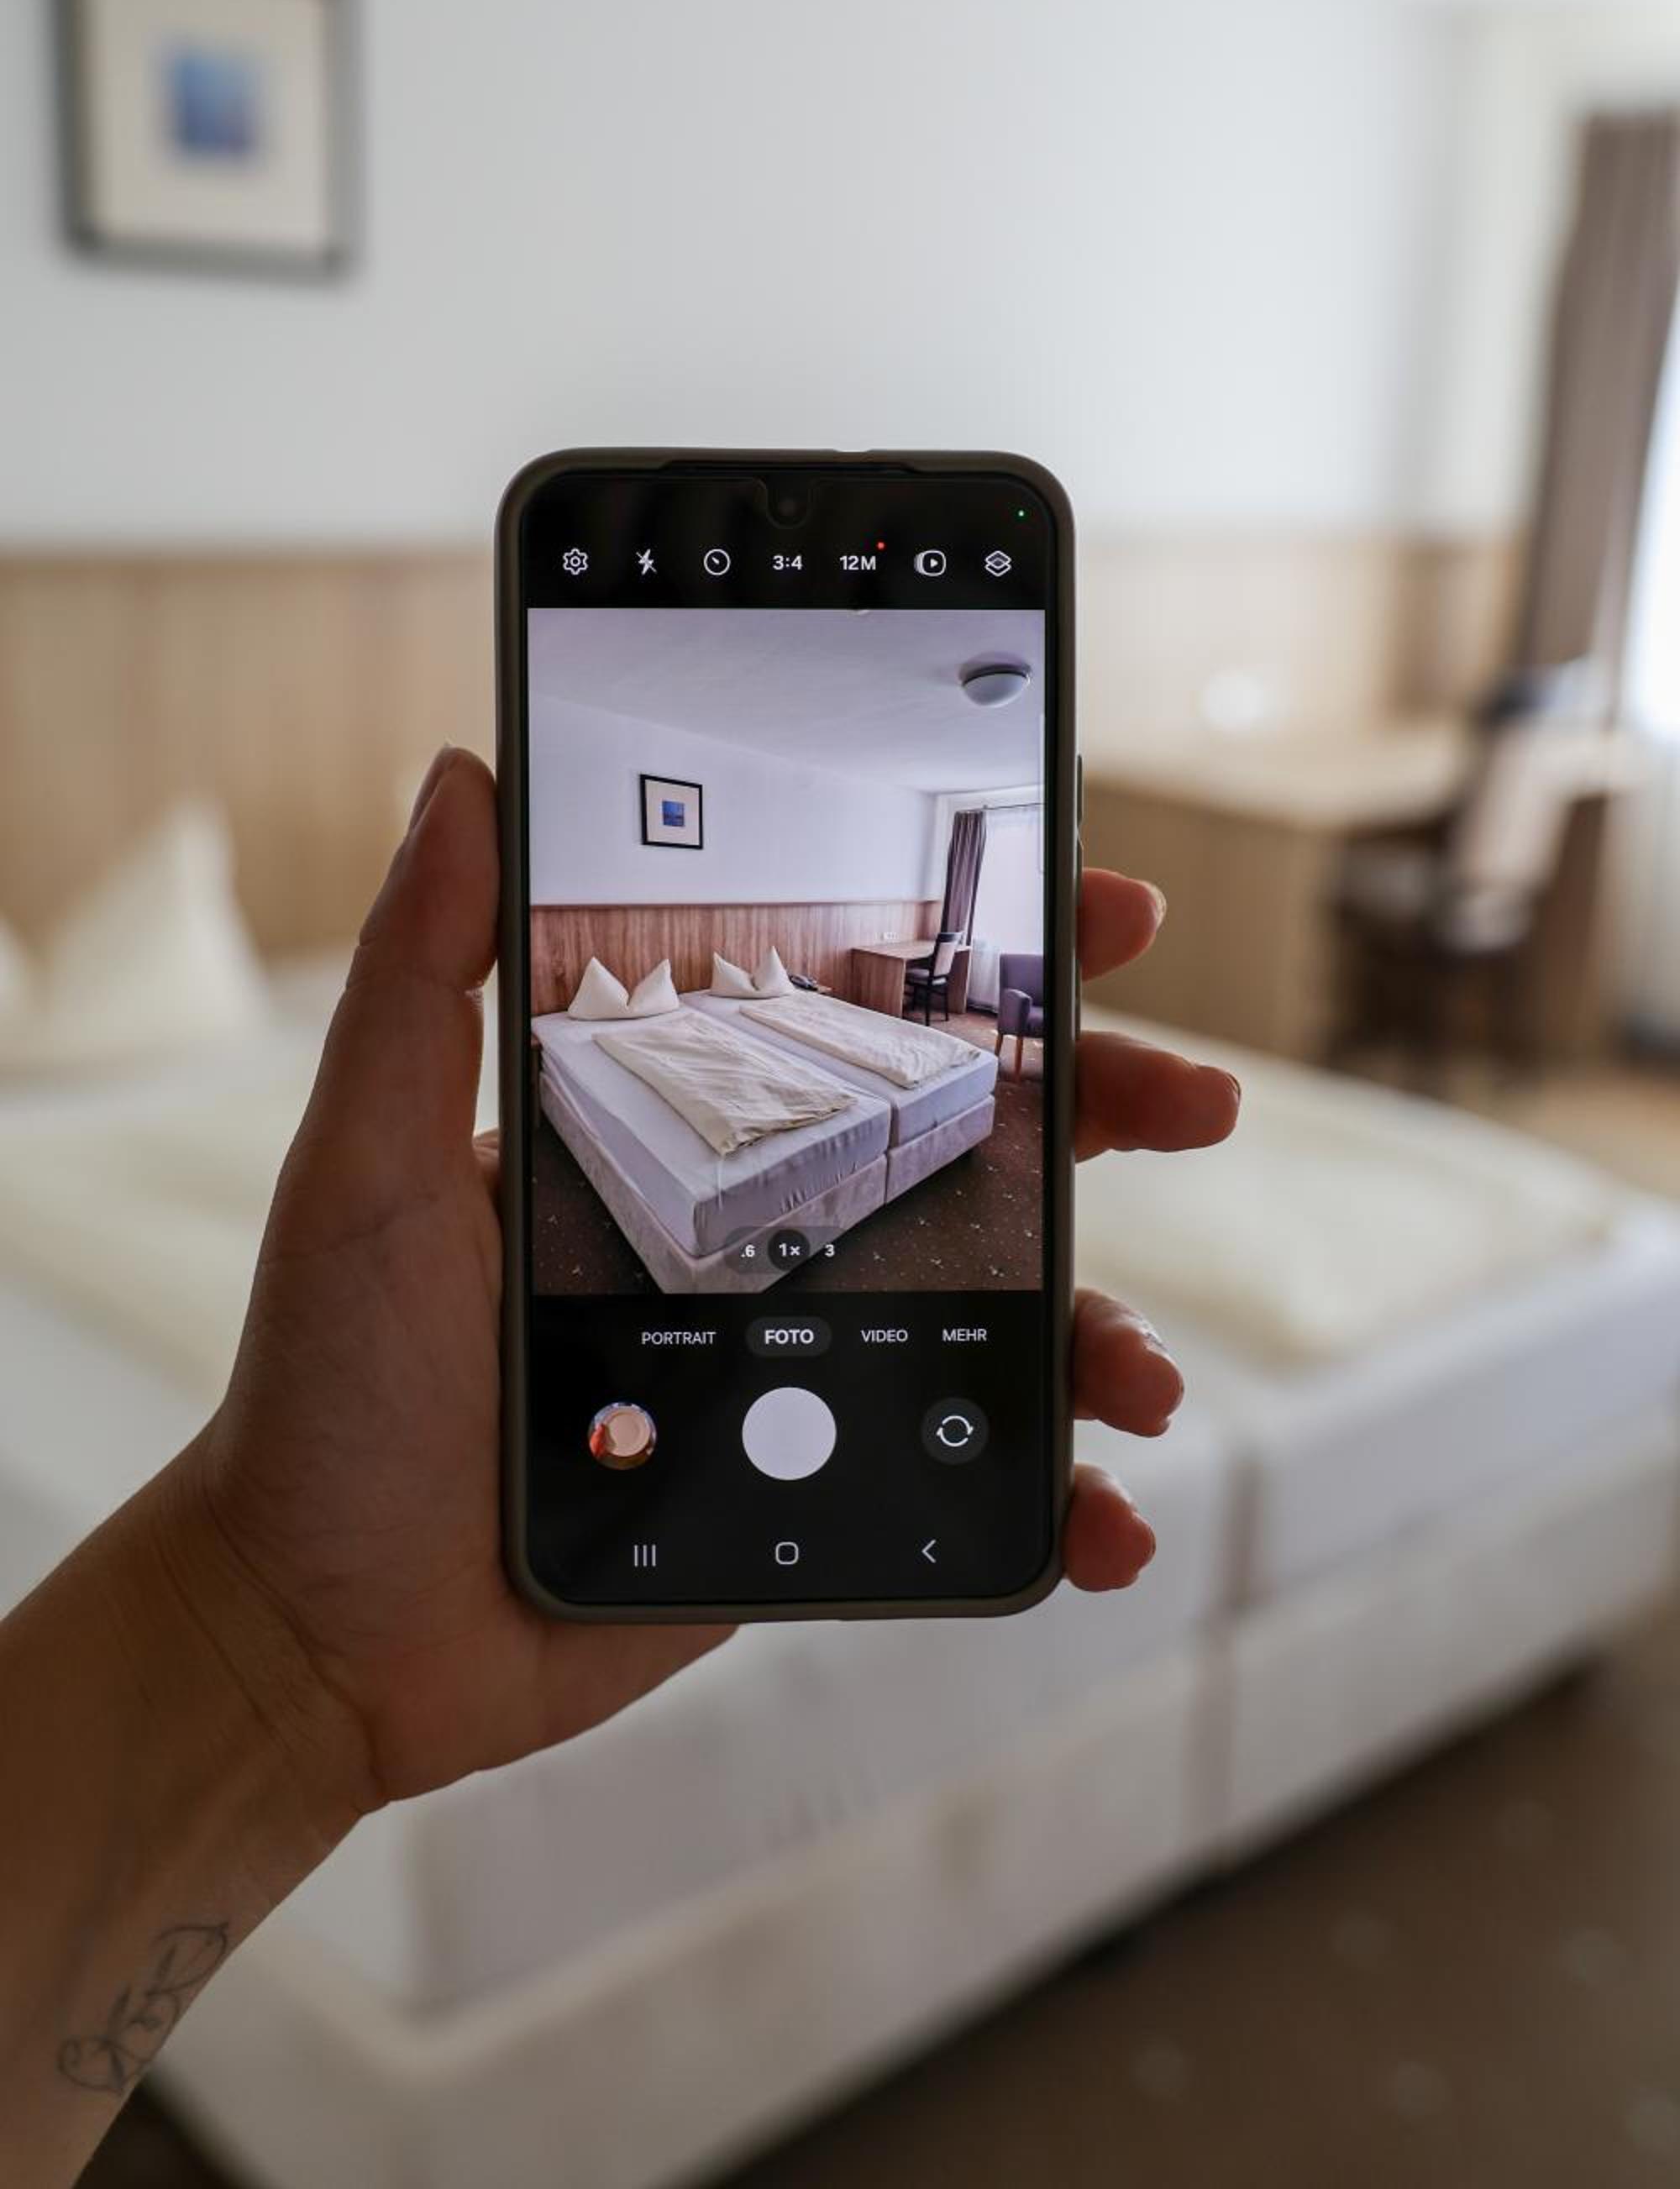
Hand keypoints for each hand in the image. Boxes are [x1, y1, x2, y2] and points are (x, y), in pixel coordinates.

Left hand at [171, 751, 1236, 1821]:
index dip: (996, 958)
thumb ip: (422, 976)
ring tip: (1144, 1377)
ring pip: (1005, 1322)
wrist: (320, 1631)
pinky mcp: (817, 1496)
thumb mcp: (370, 1159)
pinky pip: (971, 1486)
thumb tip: (466, 774)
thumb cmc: (331, 1385)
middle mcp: (766, 1236)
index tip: (1104, 909)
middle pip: (981, 1148)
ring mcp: (802, 1369)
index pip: (867, 1013)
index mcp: (685, 1134)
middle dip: (1111, 1110)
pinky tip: (1104, 1525)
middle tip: (1200, 1101)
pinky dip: (1062, 1505)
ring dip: (1109, 1331)